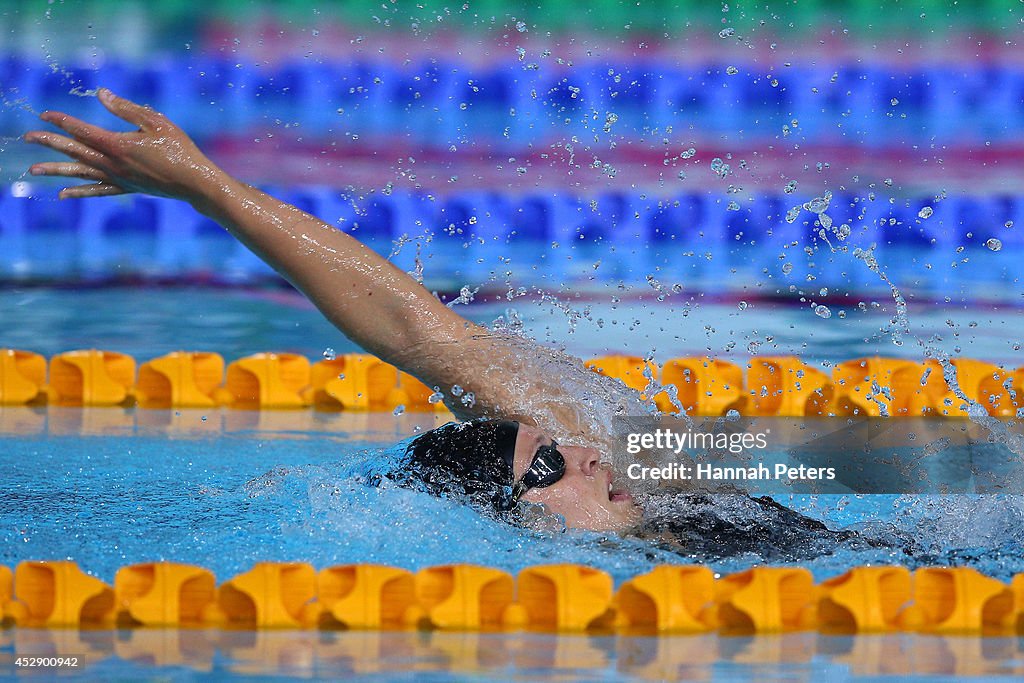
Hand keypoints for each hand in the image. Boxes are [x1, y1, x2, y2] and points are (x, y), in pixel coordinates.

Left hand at [24, 88, 226, 201]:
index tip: (45, 114)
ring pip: (80, 173)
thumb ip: (126, 108)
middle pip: (75, 151)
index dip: (62, 121)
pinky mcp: (126, 188)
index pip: (82, 131)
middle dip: (50, 143)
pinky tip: (63, 194)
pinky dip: (80, 192)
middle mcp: (113, 164)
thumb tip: (101, 94)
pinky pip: (97, 190)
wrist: (195, 182)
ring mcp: (118, 178)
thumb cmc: (180, 148)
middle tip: (28, 137)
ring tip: (34, 170)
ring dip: (55, 170)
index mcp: (118, 145)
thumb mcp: (156, 121)